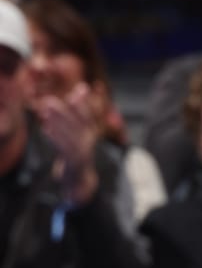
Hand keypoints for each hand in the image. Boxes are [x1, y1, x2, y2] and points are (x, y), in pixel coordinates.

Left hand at [37, 84, 99, 204]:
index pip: (89, 114)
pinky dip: (55, 137)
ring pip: (70, 134)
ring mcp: (83, 151)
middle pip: (78, 123)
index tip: (80, 89)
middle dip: (64, 110)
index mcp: (91, 132)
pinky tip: (46, 129)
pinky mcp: (74, 162)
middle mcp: (89, 141)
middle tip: (49, 101)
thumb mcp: (80, 132)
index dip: (85, 102)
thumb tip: (81, 87)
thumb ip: (79, 112)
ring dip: (57, 122)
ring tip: (44, 113)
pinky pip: (63, 148)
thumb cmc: (77, 153)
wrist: (81, 180)